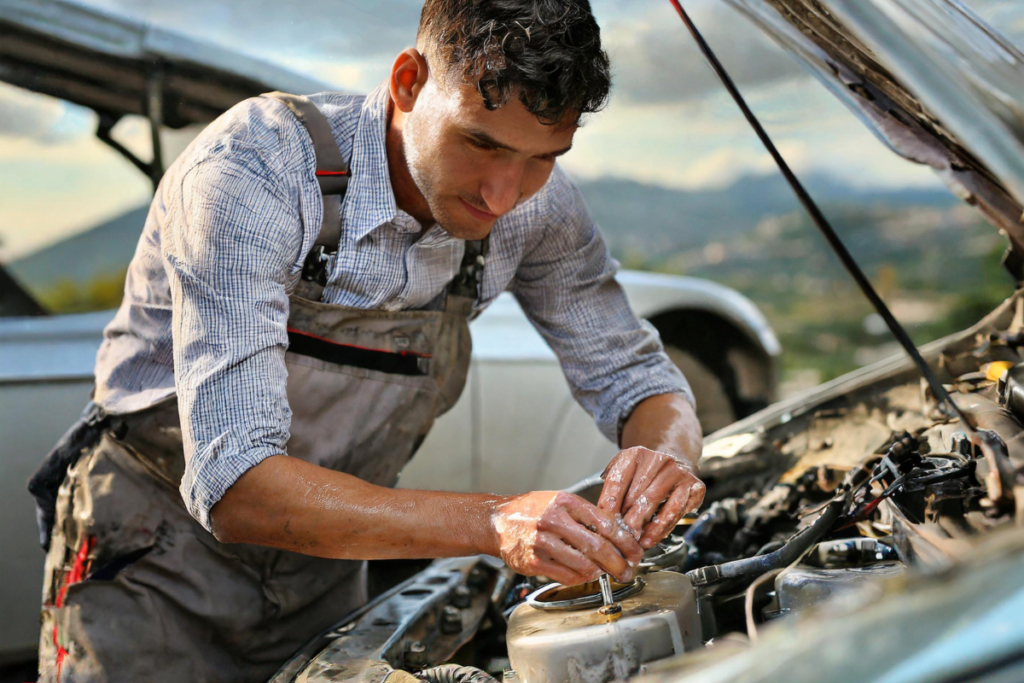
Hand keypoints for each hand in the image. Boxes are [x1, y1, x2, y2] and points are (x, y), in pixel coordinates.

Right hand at [492, 491, 643, 585]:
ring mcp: (542, 541)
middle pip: (597, 545)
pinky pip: (565, 575)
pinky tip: (586, 575)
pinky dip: (580, 578)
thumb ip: (584, 514)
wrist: (496, 521)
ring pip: (583, 563)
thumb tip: (616, 532)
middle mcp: (553, 520)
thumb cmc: (530, 510)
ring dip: (601, 572)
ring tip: (609, 574)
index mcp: (563, 501)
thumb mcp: (558, 500)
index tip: (634, 549)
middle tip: (627, 569)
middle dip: (618, 562)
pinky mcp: (533, 561)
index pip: (604, 521)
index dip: (625, 539)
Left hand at [598, 446, 705, 549]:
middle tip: (618, 535)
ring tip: (634, 540)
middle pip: (637, 492)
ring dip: (643, 523)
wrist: (677, 460)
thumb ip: (613, 489)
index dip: (610, 499)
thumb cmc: (645, 473)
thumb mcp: (625, 472)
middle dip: (626, 517)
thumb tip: (602, 514)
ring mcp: (677, 471)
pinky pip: (676, 510)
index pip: (619, 478)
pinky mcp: (693, 485)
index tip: (604, 517)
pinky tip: (651, 537)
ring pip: (657, 501)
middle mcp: (658, 459)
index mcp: (635, 454)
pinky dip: (662, 527)